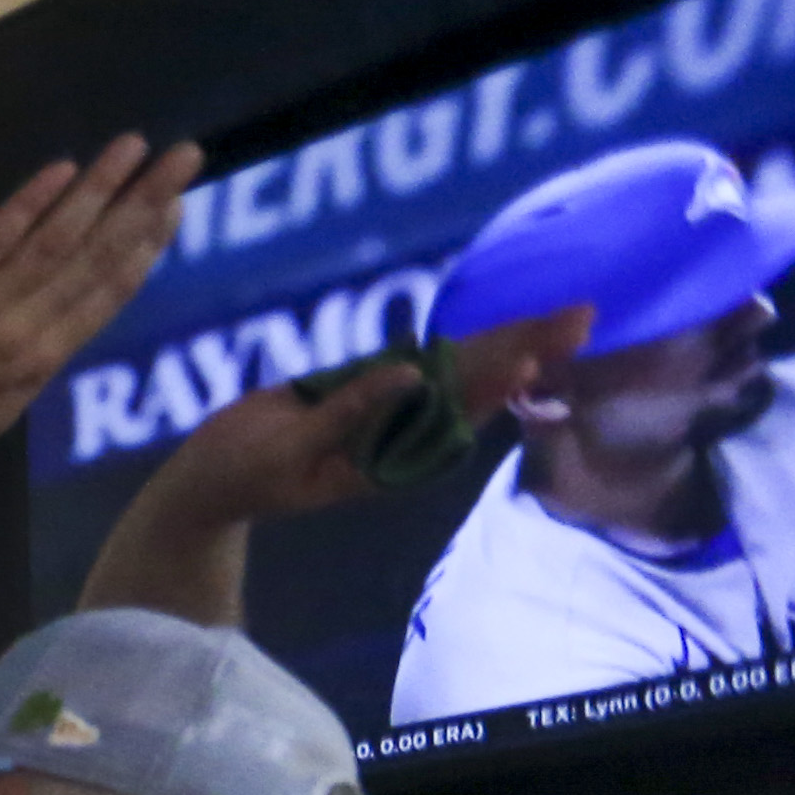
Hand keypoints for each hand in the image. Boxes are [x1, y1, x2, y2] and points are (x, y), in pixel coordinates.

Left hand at [0, 139, 202, 473]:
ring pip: (57, 239)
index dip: (146, 248)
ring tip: (135, 147)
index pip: (107, 295)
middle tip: (184, 157)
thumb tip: (69, 319)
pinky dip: (32, 201)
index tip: (177, 207)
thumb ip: (37, 362)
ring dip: (100, 189)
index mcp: (41, 363)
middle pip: (96, 257)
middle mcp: (24, 330)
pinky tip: (64, 168)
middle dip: (144, 204)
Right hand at [149, 302, 587, 529]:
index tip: (536, 358)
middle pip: (479, 386)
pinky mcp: (369, 392)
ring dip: (513, 340)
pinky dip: (468, 344)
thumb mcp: (289, 449)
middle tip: (584, 314)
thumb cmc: (242, 474)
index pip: (457, 416)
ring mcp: (390, 413)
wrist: (210, 480)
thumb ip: (350, 411)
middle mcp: (402, 437)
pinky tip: (507, 328)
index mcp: (389, 461)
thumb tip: (410, 373)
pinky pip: (428, 362)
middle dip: (530, 349)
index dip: (498, 383)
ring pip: (463, 370)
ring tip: (565, 314)